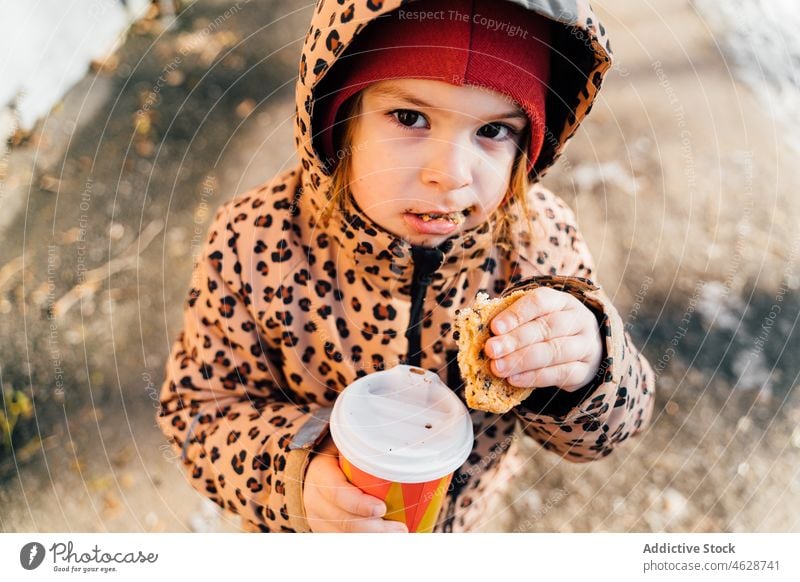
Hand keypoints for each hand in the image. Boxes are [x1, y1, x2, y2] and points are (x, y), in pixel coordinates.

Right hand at [303, 435, 407, 532]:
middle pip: (344, 521)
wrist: (310, 472)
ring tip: (398, 538)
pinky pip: (343, 541)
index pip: (337, 493)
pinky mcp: (323, 531)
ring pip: (344, 536)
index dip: (359, 504)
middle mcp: (315, 500)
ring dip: (373, 539)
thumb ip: (362, 446)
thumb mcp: (343, 445)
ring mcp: (317, 519)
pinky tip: (385, 541)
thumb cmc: (337, 455)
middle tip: (401, 529)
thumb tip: (400, 439)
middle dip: (374, 529)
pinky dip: (365, 542)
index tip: (382, 508)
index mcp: (320, 474)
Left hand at [484, 287, 602, 390]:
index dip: (517, 313)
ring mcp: (585, 346)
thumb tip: (479, 328)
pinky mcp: (585, 371)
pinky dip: (535, 378)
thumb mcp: (534, 319)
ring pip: (554, 351)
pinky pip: (561, 374)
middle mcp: (578, 320)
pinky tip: (514, 380)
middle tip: (491, 350)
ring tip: (498, 368)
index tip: (494, 327)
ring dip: (522, 360)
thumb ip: (511, 321)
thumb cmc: (546, 331)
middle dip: (515, 339)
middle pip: (547, 327)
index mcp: (562, 301)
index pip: (541, 301)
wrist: (582, 352)